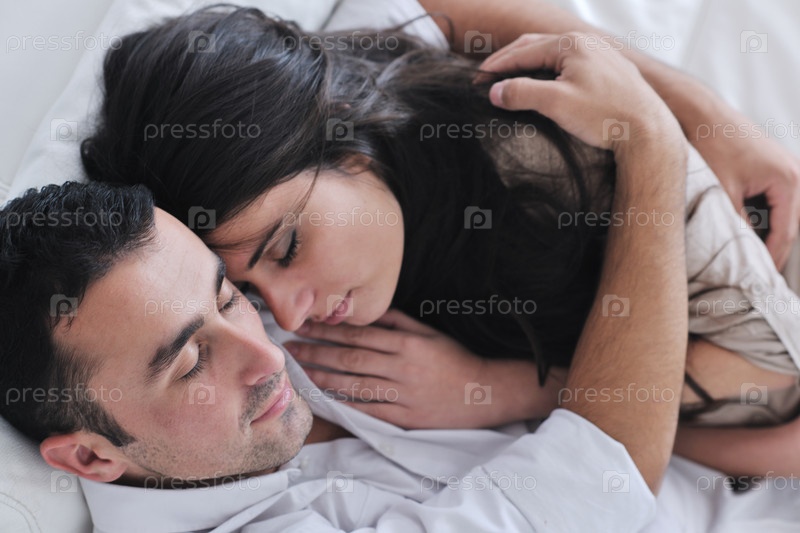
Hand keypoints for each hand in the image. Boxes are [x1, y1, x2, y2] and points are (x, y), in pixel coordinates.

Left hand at [285, 309, 561, 428]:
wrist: (483, 392)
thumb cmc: (454, 358)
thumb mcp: (429, 332)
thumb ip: (397, 321)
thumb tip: (366, 311)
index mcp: (407, 342)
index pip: (359, 333)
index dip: (328, 330)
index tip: (305, 325)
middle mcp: (402, 366)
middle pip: (351, 356)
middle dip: (317, 350)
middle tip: (291, 347)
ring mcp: (402, 393)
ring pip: (354, 382)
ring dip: (323, 375)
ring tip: (300, 370)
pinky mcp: (404, 417)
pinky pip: (368, 408)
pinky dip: (344, 402)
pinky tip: (323, 397)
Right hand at [478, 33, 681, 151]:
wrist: (648, 131)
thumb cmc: (605, 116)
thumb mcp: (556, 104)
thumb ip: (522, 93)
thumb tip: (495, 92)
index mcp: (571, 45)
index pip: (522, 51)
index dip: (496, 66)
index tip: (477, 81)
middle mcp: (587, 43)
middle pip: (537, 46)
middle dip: (509, 60)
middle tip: (488, 76)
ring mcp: (601, 56)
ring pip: (555, 55)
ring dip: (530, 64)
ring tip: (511, 78)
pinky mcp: (610, 73)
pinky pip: (571, 65)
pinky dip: (549, 71)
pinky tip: (546, 84)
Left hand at [691, 113, 799, 268]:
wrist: (700, 112)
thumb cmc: (711, 145)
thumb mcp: (722, 191)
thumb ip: (736, 223)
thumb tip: (739, 253)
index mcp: (788, 180)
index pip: (786, 232)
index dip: (772, 258)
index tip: (759, 280)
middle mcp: (794, 173)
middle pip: (788, 224)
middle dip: (773, 249)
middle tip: (757, 276)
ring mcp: (786, 168)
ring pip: (781, 213)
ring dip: (767, 233)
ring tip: (750, 258)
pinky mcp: (772, 166)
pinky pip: (773, 200)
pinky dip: (762, 216)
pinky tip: (745, 231)